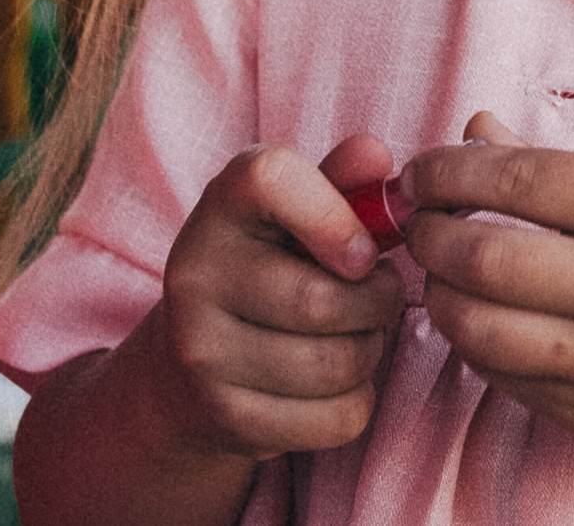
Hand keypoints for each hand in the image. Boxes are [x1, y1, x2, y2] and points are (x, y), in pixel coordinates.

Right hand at [143, 136, 407, 459]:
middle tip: (374, 295)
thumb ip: (344, 179)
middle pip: (327, 299)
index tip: (363, 249)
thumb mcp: (301, 211)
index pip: (271, 179)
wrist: (193, 359)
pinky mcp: (227, 418)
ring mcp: (203, 353)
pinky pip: (338, 417)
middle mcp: (196, 275)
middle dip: (379, 299)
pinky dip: (356, 402)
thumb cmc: (275, 264)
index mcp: (221, 206)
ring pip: (340, 363)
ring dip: (371, 350)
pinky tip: (333, 382)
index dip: (334, 213)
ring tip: (353, 334)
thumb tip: (376, 156)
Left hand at [401, 112, 573, 453]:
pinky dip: (470, 339)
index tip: (422, 172)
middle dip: (430, 233)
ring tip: (442, 271)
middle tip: (420, 223)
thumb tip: (472, 132)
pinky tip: (478, 314)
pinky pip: (495, 372)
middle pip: (482, 254)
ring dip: (438, 292)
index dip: (450, 172)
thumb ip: (557, 167)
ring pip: (474, 324)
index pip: (517, 179)